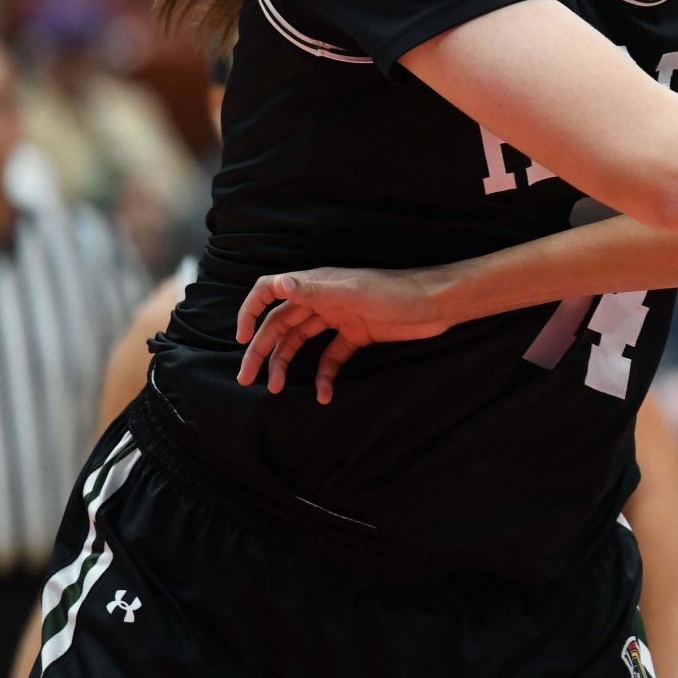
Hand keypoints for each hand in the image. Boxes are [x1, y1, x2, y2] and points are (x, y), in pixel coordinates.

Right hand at [235, 266, 452, 402]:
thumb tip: (279, 283)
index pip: (270, 291)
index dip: (250, 311)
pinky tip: (324, 394)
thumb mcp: (354, 292)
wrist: (438, 303)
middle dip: (261, 350)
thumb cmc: (397, 291)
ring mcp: (340, 319)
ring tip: (276, 389)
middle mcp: (322, 300)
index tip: (239, 338)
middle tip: (247, 378)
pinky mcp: (357, 336)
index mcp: (316, 285)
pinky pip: (331, 358)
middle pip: (281, 324)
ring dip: (286, 364)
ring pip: (301, 342)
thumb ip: (316, 290)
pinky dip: (324, 376)